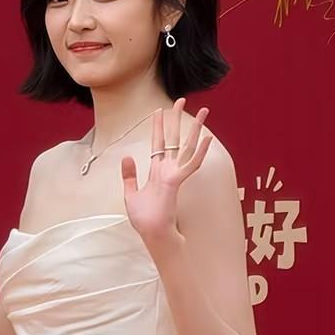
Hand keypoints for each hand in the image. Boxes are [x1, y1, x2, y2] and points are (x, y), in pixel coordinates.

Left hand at [121, 98, 211, 243]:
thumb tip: (126, 156)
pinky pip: (191, 164)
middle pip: (173, 139)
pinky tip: (207, 137)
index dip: (158, 126)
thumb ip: (129, 175)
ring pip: (186, 146)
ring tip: (205, 110)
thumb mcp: (130, 194)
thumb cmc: (143, 219)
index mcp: (157, 171)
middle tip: (181, 100)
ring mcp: (174, 174)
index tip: (159, 110)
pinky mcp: (176, 182)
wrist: (151, 233)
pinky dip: (199, 151)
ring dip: (195, 128)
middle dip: (176, 119)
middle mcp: (168, 170)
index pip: (158, 143)